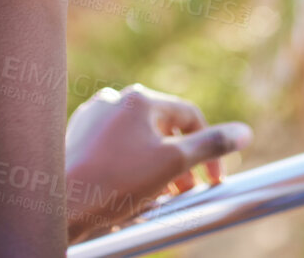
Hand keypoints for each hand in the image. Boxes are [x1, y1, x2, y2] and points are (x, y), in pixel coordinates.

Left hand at [63, 84, 251, 242]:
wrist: (60, 203)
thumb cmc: (116, 182)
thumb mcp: (173, 164)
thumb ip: (210, 145)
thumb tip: (244, 132)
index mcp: (139, 100)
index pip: (190, 118)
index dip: (209, 150)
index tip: (213, 182)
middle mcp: (113, 101)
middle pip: (163, 131)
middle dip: (179, 165)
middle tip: (184, 194)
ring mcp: (92, 119)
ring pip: (138, 143)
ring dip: (154, 170)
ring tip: (156, 200)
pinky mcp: (76, 139)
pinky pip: (114, 152)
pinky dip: (128, 171)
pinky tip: (127, 197)